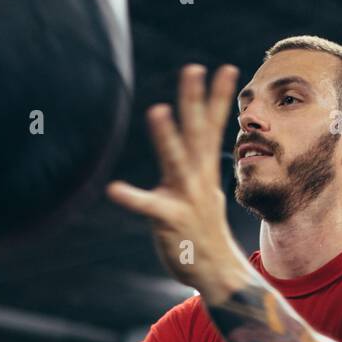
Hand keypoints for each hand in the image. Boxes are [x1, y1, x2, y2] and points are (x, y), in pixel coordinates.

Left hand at [106, 64, 243, 290]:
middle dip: (195, 100)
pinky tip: (114, 189)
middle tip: (193, 68)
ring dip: (167, 135)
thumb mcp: (204, 194)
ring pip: (176, 159)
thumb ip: (196, 169)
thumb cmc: (203, 233)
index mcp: (204, 171)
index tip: (226, 69)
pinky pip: (148, 206)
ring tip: (157, 110)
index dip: (218, 98)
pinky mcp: (169, 219)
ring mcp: (186, 198)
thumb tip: (196, 150)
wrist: (218, 273)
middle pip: (198, 132)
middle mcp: (198, 179)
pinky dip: (132, 196)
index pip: (213, 127)